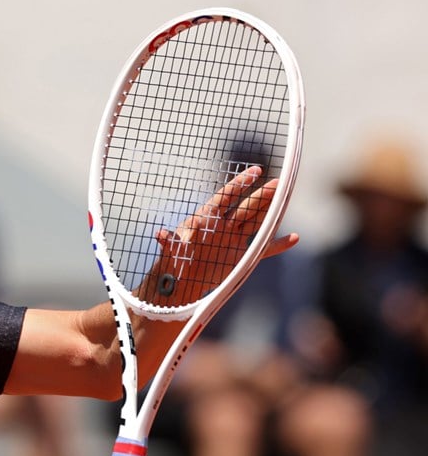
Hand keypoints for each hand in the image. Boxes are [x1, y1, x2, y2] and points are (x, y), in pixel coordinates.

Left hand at [141, 166, 297, 304]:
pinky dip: (277, 245)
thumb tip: (161, 234)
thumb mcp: (170, 252)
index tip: (255, 171)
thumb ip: (169, 242)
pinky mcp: (240, 259)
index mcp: (207, 220)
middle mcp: (223, 227)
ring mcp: (233, 241)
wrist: (179, 284)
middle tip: (279, 182)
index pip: (226, 197)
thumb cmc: (171, 265)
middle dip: (263, 195)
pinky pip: (262, 250)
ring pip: (257, 222)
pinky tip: (294, 238)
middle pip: (246, 206)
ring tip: (286, 196)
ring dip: (272, 212)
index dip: (240, 184)